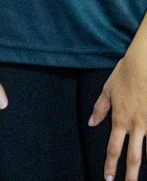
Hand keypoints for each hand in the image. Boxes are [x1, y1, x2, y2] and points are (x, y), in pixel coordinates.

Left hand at [91, 39, 146, 180]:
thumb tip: (92, 124)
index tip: (108, 178)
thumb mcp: (107, 91)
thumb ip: (99, 109)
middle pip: (133, 157)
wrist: (145, 64)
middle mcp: (137, 125)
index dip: (111, 165)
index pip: (113, 148)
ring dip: (146, 164)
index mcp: (120, 120)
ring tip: (142, 175)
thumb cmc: (125, 75)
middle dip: (130, 175)